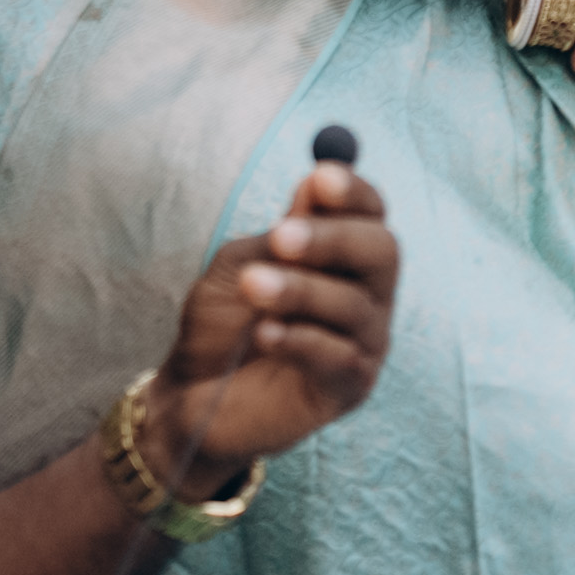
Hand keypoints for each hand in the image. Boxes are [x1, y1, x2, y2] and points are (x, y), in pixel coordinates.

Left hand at [139, 160, 398, 493]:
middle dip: (333, 238)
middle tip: (281, 238)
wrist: (193, 395)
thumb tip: (317, 183)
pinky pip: (339, 356)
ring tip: (253, 288)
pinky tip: (262, 334)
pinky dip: (299, 339)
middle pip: (382, 251)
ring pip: (354, 305)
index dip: (353, 192)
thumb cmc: (220, 325)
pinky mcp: (350, 388)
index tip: (319, 179)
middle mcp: (367, 295)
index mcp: (344, 257)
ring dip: (299, 291)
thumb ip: (280, 235)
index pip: (370, 213)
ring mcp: (364, 342)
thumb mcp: (241, 265)